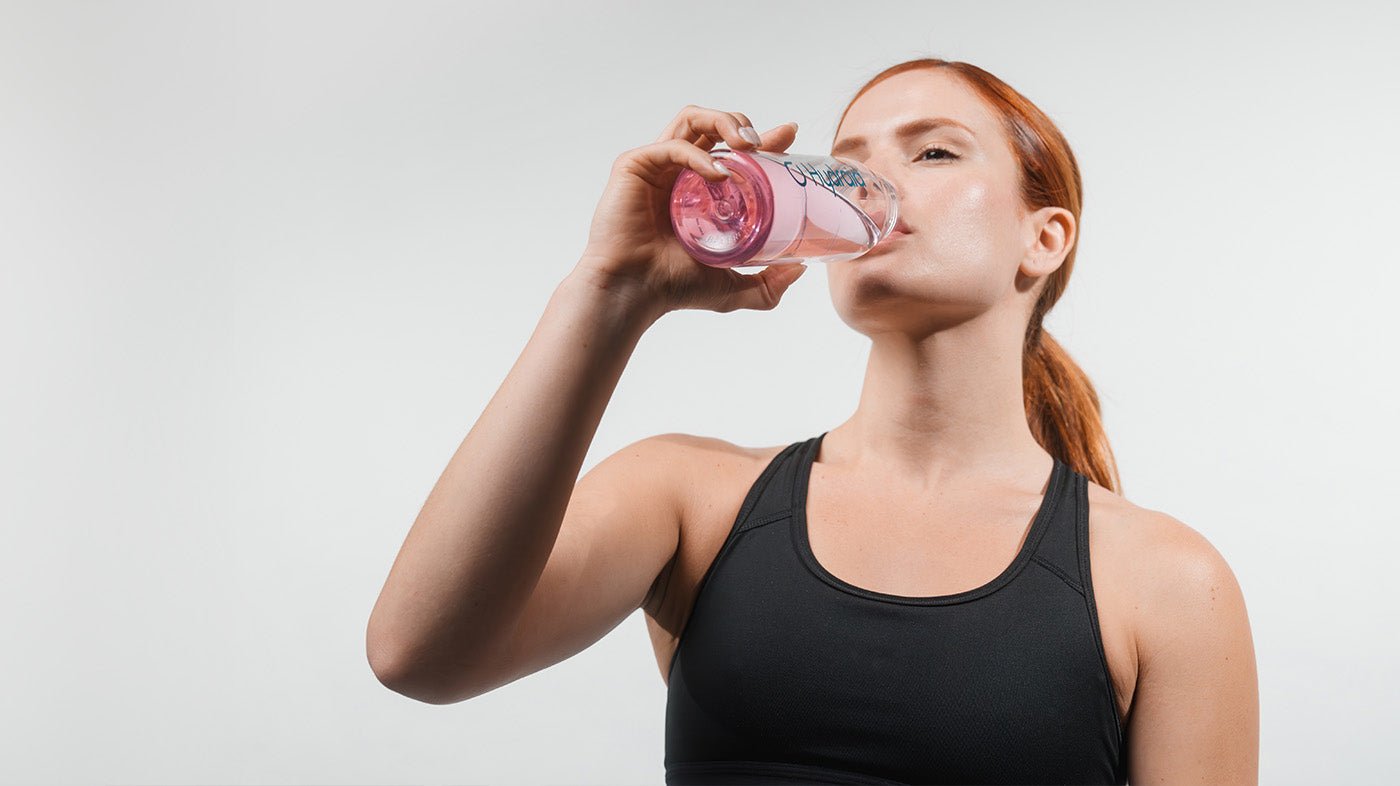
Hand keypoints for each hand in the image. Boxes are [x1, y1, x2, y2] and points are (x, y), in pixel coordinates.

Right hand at [575, 105, 803, 316]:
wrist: (635, 293)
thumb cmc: (672, 288)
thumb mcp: (733, 287)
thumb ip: (768, 285)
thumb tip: (800, 270)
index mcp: (698, 189)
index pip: (732, 149)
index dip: (762, 137)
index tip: (788, 134)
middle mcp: (677, 172)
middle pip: (713, 124)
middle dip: (742, 123)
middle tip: (764, 144)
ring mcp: (655, 166)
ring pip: (692, 120)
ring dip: (724, 122)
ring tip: (747, 145)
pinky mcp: (634, 165)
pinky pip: (673, 147)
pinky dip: (699, 156)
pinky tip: (718, 175)